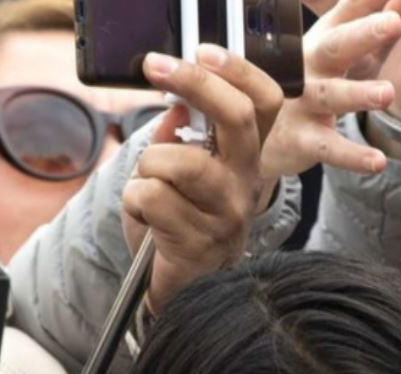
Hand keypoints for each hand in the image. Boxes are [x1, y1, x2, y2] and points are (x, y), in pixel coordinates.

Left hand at [123, 45, 282, 312]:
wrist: (182, 293)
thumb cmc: (179, 228)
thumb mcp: (182, 176)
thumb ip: (181, 140)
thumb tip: (176, 108)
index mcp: (245, 161)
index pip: (266, 104)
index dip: (238, 71)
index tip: (202, 52)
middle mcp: (245, 184)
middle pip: (236, 117)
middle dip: (193, 82)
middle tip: (155, 66)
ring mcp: (225, 214)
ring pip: (173, 160)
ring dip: (145, 170)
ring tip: (148, 191)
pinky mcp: (197, 241)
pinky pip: (149, 197)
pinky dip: (134, 203)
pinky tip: (146, 221)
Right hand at [261, 0, 400, 178]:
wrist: (258, 129)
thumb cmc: (316, 77)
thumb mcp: (350, 48)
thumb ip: (384, 21)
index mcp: (326, 36)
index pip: (351, 9)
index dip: (371, 1)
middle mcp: (310, 63)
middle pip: (336, 45)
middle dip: (363, 33)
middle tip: (394, 22)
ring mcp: (302, 100)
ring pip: (330, 95)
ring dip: (358, 94)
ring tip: (388, 93)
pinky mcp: (302, 137)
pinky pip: (328, 147)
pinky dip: (352, 156)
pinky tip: (378, 161)